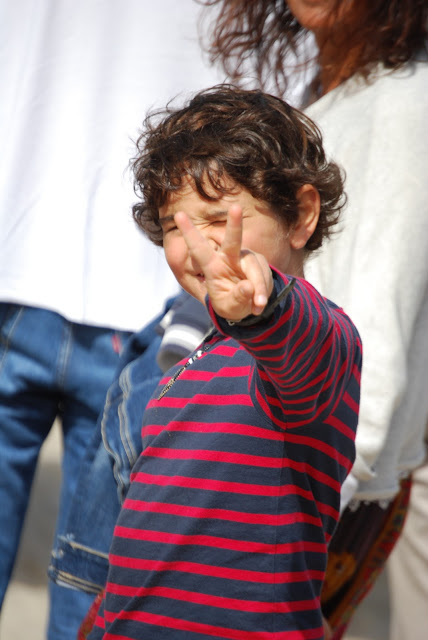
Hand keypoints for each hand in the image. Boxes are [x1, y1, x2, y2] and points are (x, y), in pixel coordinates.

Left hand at [174, 205, 272, 321]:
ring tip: (257, 306)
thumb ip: (237, 298)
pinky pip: (264, 275)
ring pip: (254, 267)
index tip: (178, 215)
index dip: (189, 232)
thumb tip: (248, 287)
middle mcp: (229, 257)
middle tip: (235, 208)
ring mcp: (246, 258)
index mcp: (212, 266)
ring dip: (259, 287)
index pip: (198, 248)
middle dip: (234, 224)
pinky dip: (264, 290)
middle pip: (233, 240)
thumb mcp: (230, 308)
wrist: (249, 307)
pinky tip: (259, 304)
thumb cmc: (231, 304)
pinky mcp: (260, 262)